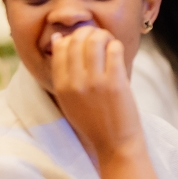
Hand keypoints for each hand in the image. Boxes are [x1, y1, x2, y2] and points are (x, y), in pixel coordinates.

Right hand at [50, 27, 144, 163]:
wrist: (115, 145)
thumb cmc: (94, 122)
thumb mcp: (69, 100)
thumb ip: (62, 73)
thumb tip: (60, 40)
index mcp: (62, 87)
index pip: (60, 48)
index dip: (72, 38)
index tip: (82, 40)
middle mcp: (76, 83)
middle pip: (77, 41)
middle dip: (88, 33)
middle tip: (98, 37)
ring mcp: (96, 82)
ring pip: (95, 41)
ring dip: (103, 36)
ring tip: (109, 42)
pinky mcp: (116, 83)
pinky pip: (114, 51)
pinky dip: (116, 45)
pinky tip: (118, 51)